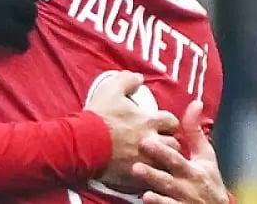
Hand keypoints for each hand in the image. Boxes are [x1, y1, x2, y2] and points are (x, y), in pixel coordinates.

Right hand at [86, 71, 179, 192]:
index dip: (167, 122)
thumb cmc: (98, 117)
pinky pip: (152, 179)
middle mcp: (152, 141)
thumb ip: (127, 80)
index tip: (159, 124)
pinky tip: (142, 172)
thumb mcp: (110, 90)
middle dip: (169, 143)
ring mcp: (146, 161)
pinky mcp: (136, 177)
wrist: (82, 141)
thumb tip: (139, 77)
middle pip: (174, 144)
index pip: (171, 121)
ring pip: (166, 164)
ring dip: (162, 161)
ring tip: (152, 159)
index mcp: (148, 121)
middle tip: (158, 143)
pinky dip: (149, 176)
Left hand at [130, 100, 228, 203]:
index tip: (146, 140)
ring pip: (165, 195)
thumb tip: (195, 104)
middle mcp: (187, 186)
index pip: (176, 160)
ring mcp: (181, 201)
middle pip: (168, 178)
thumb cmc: (209, 181)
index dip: (162, 151)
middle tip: (135, 163)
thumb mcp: (206, 158)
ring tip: (137, 177)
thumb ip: (195, 133)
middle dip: (153, 171)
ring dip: (152, 187)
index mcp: (192, 171)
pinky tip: (145, 199)